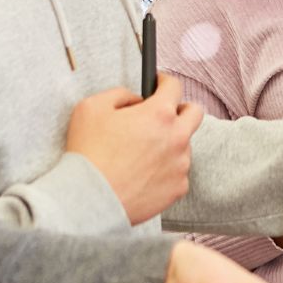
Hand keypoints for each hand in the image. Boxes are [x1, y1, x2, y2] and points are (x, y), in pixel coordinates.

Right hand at [64, 75, 202, 224]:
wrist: (89, 200)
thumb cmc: (88, 153)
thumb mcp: (91, 107)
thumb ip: (120, 94)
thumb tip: (136, 100)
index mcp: (159, 114)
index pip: (175, 86)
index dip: (165, 82)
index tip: (158, 84)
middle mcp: (177, 137)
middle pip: (195, 113)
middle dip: (180, 108)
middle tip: (163, 115)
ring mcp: (180, 165)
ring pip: (184, 145)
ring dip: (170, 143)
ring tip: (143, 153)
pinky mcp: (178, 188)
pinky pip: (178, 172)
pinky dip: (166, 170)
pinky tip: (144, 174)